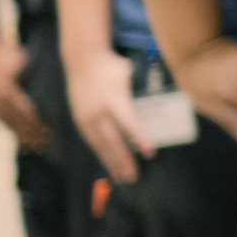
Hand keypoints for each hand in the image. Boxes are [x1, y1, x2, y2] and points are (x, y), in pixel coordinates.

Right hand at [0, 36, 51, 151]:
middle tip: (46, 147)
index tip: (51, 134)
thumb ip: (34, 80)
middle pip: (17, 122)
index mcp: (6, 91)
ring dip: (22, 136)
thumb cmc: (11, 53)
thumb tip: (51, 95)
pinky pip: (1, 121)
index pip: (27, 113)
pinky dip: (11, 130)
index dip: (38, 125)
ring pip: (8, 124)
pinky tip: (20, 139)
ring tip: (34, 148)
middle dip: (32, 135)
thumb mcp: (24, 64)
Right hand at [66, 50, 151, 184]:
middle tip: (135, 176)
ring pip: (100, 145)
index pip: (129, 123)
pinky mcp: (80, 120)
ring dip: (112, 162)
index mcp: (114, 100)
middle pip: (113, 141)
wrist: (82, 59)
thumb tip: (156, 106)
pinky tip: (108, 165)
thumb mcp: (129, 75)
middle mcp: (98, 111)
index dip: (140, 139)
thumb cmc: (111, 66)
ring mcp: (87, 117)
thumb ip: (139, 92)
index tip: (150, 153)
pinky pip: (91, 141)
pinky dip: (101, 154)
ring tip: (122, 177)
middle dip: (124, 160)